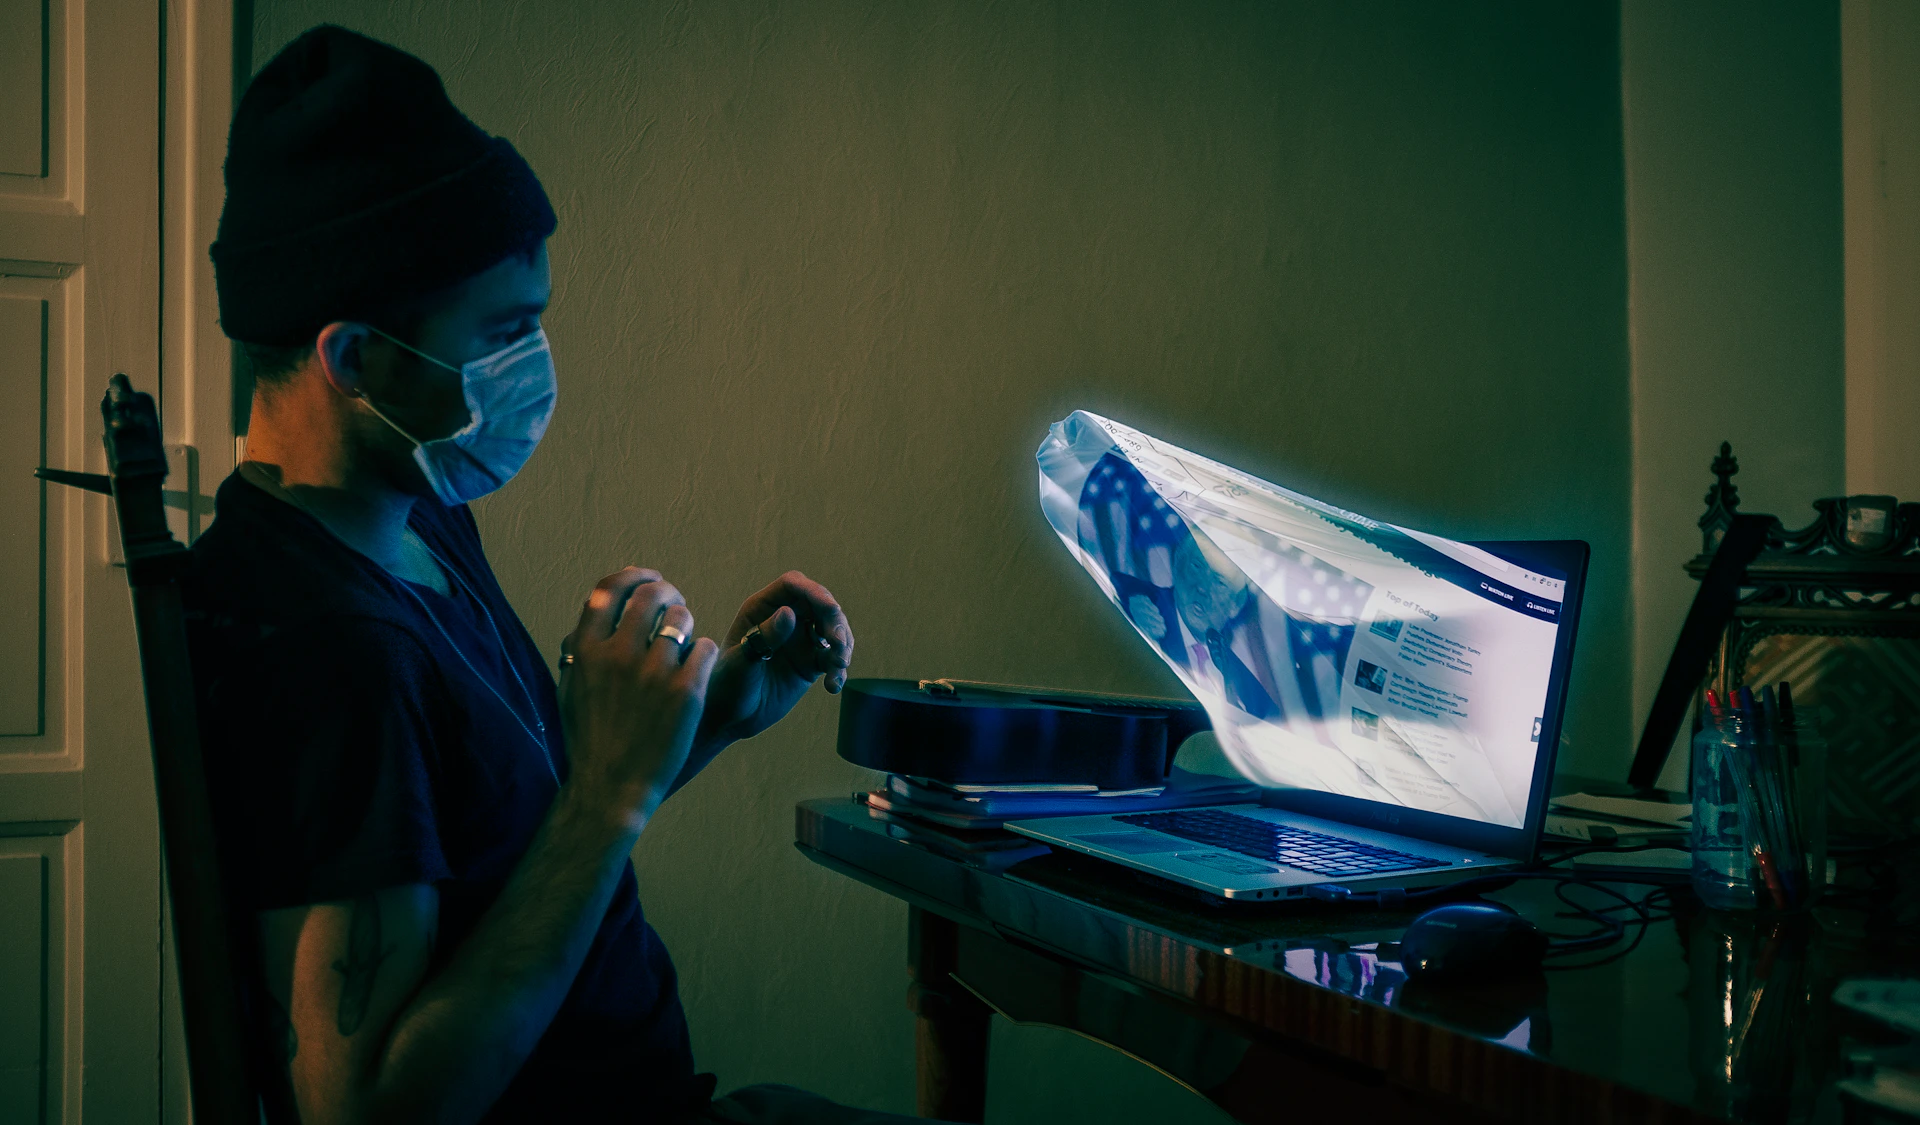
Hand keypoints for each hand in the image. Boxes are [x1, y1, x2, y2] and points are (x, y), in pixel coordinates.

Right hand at [557, 567, 718, 831]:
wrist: (610, 788)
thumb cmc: (590, 740)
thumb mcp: (571, 689)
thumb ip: (579, 647)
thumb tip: (594, 609)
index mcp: (585, 650)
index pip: (609, 589)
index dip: (633, 575)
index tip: (649, 578)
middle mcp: (617, 654)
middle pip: (650, 595)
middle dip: (668, 593)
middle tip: (676, 604)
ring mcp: (653, 672)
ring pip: (682, 618)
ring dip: (687, 623)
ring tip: (685, 643)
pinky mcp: (686, 691)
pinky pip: (706, 648)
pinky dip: (705, 653)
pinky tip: (697, 670)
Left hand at [702, 571, 852, 743]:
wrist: (730, 717)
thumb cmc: (726, 684)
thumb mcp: (742, 661)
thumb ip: (764, 637)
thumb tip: (789, 612)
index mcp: (761, 609)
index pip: (792, 586)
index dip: (814, 592)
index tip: (831, 609)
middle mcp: (783, 619)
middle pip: (819, 605)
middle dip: (835, 621)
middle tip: (839, 644)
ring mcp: (799, 640)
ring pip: (832, 630)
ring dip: (842, 645)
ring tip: (838, 666)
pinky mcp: (810, 663)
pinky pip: (832, 658)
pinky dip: (838, 669)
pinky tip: (833, 685)